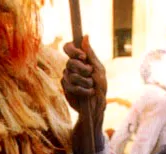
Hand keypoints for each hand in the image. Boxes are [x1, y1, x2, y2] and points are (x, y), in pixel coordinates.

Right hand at [62, 36, 106, 151]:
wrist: (98, 105)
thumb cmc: (100, 86)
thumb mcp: (98, 69)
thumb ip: (91, 54)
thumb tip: (85, 35)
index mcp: (80, 59)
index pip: (68, 47)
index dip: (72, 50)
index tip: (82, 57)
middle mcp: (71, 66)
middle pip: (70, 62)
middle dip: (82, 69)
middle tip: (90, 74)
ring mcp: (67, 77)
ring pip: (70, 75)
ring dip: (84, 81)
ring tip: (91, 86)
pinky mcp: (65, 87)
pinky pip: (69, 86)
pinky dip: (81, 90)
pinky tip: (88, 93)